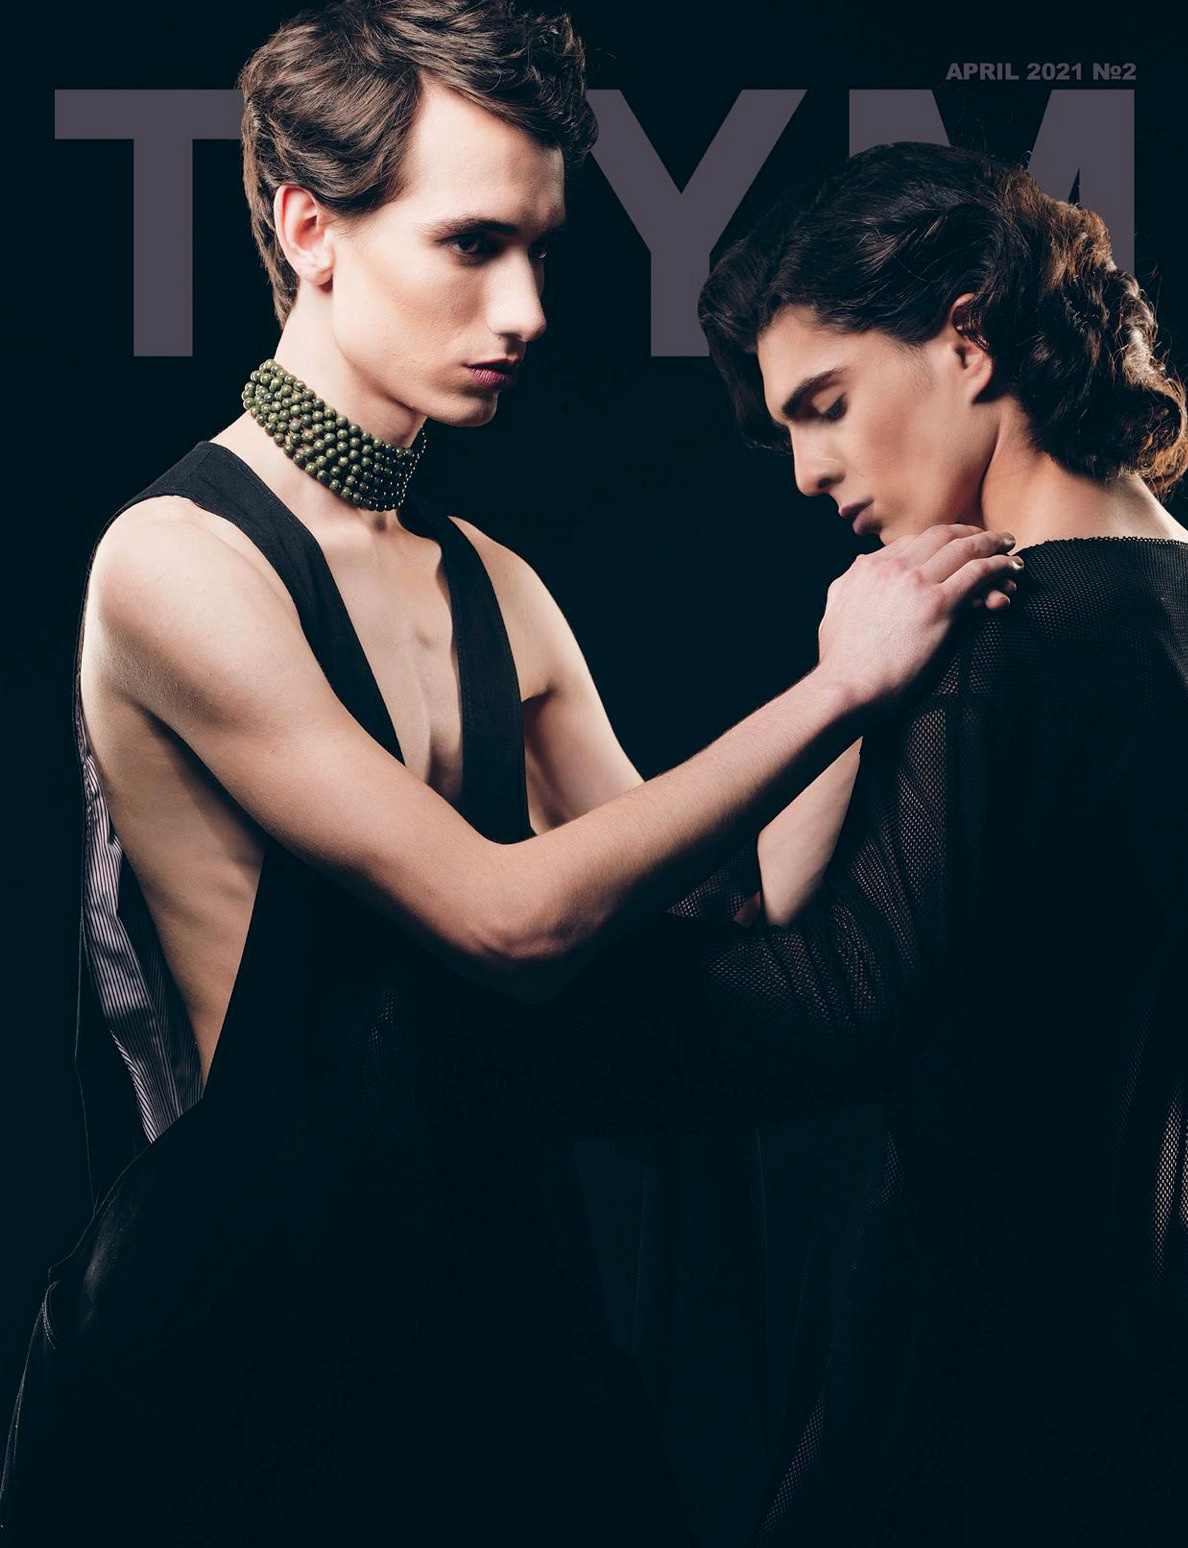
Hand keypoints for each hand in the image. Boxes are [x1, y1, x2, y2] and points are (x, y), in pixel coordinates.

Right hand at [816, 524, 1021, 709]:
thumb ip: (849, 585)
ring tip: (1008, 545)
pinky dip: (998, 566)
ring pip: (964, 548)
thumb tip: (857, 569)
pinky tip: (1011, 569)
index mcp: (867, 567)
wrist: (846, 685)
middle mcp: (892, 567)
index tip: (955, 548)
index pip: (912, 542)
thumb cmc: (840, 661)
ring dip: (991, 543)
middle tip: (989, 538)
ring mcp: (915, 582)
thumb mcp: (835, 610)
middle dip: (969, 532)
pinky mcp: (937, 604)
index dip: (939, 542)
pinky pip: (977, 573)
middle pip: (940, 535)